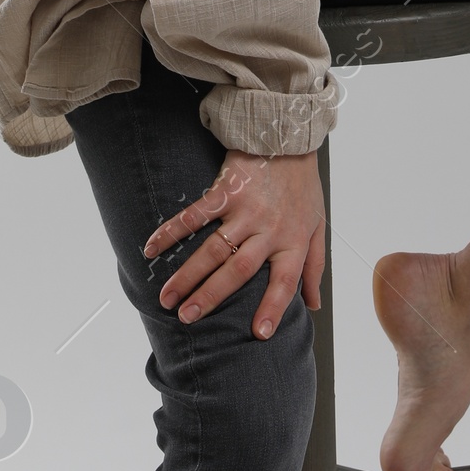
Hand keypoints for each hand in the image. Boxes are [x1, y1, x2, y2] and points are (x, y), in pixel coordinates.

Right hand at [142, 148, 326, 339]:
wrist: (288, 136)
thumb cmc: (302, 184)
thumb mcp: (317, 225)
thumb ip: (314, 266)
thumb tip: (314, 304)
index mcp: (292, 241)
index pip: (285, 282)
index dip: (273, 308)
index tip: (259, 334)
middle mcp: (269, 229)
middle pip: (238, 270)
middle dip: (211, 297)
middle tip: (188, 318)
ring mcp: (245, 210)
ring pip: (213, 249)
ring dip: (188, 275)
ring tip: (167, 298)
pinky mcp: (226, 190)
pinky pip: (195, 215)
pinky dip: (172, 231)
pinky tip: (152, 248)